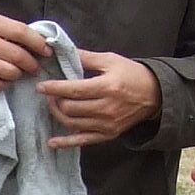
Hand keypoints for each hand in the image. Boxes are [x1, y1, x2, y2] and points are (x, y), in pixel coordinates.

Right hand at [0, 13, 48, 88]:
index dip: (38, 43)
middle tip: (35, 67)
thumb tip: (38, 41)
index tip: (47, 51)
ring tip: (16, 72)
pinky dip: (4, 83)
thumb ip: (8, 29)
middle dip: (31, 64)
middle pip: (18, 55)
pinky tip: (2, 79)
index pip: (21, 32)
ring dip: (17, 75)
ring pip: (10, 72)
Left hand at [41, 50, 161, 147]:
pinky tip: (52, 142)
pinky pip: (82, 141)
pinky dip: (66, 142)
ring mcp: (106, 124)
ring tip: (54, 105)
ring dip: (58, 115)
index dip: (54, 89)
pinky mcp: (107, 135)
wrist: (154, 95)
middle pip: (70, 108)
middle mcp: (106, 108)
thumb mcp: (111, 60)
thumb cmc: (132, 75)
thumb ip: (86, 58)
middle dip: (55, 101)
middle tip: (49, 94)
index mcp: (106, 87)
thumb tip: (64, 52)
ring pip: (72, 124)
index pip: (73, 90)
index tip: (41, 86)